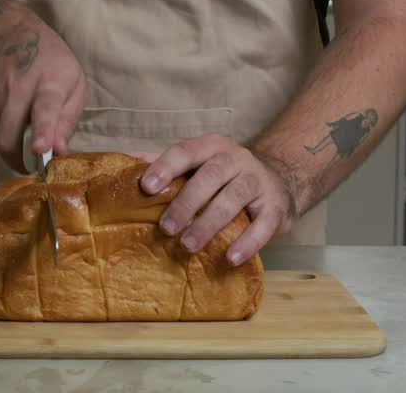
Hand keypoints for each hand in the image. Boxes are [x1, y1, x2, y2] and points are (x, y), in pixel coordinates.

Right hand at [0, 11, 86, 171]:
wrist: (4, 34)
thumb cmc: (49, 60)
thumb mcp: (73, 81)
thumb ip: (69, 118)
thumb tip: (59, 150)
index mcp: (49, 84)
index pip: (44, 110)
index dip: (43, 131)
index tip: (40, 150)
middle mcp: (18, 91)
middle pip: (9, 136)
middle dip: (18, 160)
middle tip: (33, 165)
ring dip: (13, 148)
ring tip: (26, 136)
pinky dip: (5, 134)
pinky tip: (14, 119)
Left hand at [128, 134, 298, 265]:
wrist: (279, 179)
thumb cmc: (224, 175)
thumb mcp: (198, 163)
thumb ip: (166, 164)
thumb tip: (125, 163)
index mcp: (210, 146)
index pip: (185, 151)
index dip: (166, 167)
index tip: (146, 187)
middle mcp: (236, 158)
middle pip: (210, 176)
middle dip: (186, 202)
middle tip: (166, 228)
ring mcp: (258, 181)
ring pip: (234, 198)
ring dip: (210, 223)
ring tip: (189, 246)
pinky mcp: (276, 207)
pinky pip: (263, 224)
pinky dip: (248, 242)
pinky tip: (230, 258)